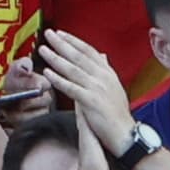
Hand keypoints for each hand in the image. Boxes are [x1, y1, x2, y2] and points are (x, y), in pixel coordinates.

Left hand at [35, 27, 136, 153]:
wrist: (126, 135)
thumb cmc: (117, 114)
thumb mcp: (114, 87)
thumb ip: (105, 71)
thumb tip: (102, 56)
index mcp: (108, 73)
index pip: (89, 51)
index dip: (74, 41)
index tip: (61, 33)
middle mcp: (103, 77)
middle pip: (79, 56)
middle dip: (62, 44)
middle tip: (48, 34)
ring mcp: (97, 88)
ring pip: (73, 69)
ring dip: (56, 58)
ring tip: (43, 50)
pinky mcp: (91, 101)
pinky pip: (71, 88)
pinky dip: (58, 79)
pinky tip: (47, 73)